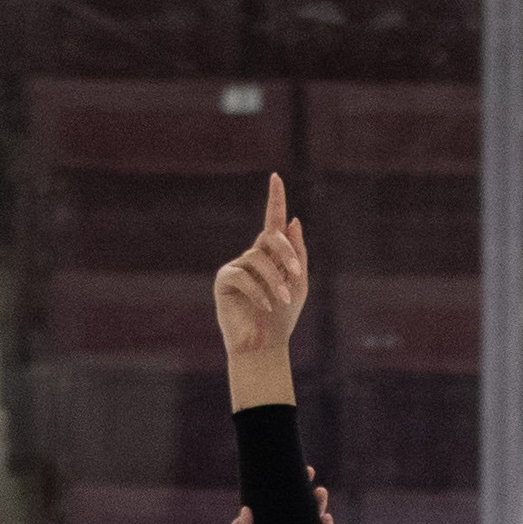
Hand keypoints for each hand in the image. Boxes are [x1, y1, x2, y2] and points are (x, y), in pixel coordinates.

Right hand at [212, 169, 310, 386]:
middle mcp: (252, 256)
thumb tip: (292, 221)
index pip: (273, 222)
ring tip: (283, 300)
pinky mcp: (224, 281)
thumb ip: (297, 254)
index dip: (275, 200)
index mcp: (271, 255)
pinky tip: (267, 305)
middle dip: (286, 252)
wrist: (264, 346)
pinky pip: (242, 275)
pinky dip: (259, 290)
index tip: (276, 177)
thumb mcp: (298, 284)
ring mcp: (237, 267)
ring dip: (275, 279)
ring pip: (257, 258)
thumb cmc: (282, 318)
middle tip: (297, 276)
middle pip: (270, 238)